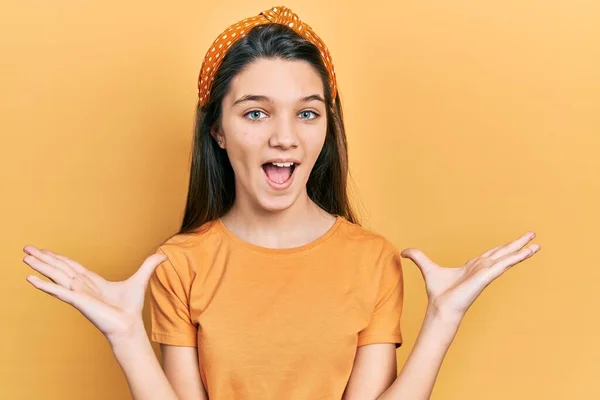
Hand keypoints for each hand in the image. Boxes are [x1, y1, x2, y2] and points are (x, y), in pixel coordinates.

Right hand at [22, 245, 166, 343]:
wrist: (129, 325)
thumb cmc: (131, 308)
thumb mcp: (141, 279)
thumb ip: (150, 265)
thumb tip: (164, 254)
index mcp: (91, 281)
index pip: (70, 266)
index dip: (58, 258)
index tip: (45, 251)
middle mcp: (81, 286)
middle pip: (58, 268)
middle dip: (43, 258)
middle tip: (26, 248)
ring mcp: (78, 293)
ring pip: (55, 276)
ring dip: (40, 267)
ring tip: (24, 258)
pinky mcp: (78, 301)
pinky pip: (58, 291)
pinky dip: (44, 285)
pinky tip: (30, 279)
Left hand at [400, 231, 540, 320]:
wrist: (441, 307)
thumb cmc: (437, 293)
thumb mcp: (426, 268)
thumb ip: (417, 257)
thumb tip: (403, 251)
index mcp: (473, 266)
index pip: (492, 253)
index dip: (502, 247)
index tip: (514, 241)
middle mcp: (483, 268)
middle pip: (504, 252)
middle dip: (518, 244)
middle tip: (532, 235)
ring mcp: (487, 271)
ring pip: (508, 257)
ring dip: (523, 250)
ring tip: (538, 243)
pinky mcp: (488, 275)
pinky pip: (506, 264)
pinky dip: (518, 257)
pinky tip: (530, 251)